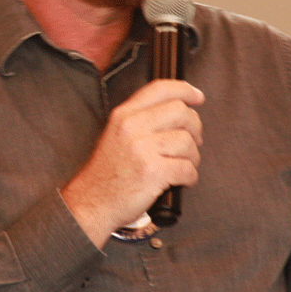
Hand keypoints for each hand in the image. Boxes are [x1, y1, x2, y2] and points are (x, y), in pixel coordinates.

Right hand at [61, 79, 203, 247]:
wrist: (93, 203)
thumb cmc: (108, 173)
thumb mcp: (117, 134)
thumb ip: (142, 119)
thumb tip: (179, 110)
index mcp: (124, 115)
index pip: (160, 88)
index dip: (185, 89)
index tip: (197, 96)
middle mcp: (132, 127)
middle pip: (180, 112)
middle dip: (195, 127)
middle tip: (193, 140)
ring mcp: (142, 149)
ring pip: (187, 141)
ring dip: (193, 156)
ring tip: (182, 164)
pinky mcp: (153, 172)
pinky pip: (187, 168)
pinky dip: (190, 176)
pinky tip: (181, 180)